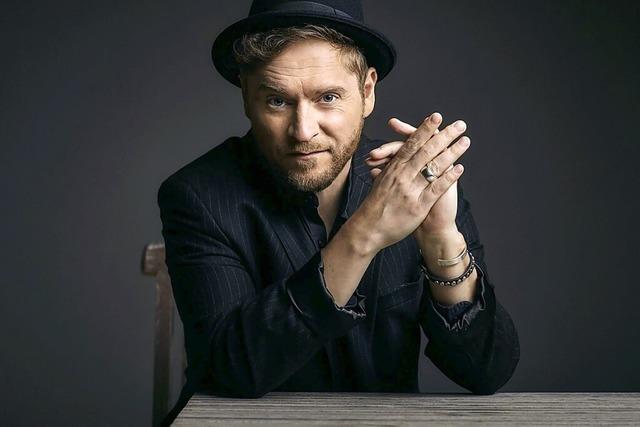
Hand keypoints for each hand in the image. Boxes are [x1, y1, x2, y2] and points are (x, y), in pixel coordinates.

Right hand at [351, 112, 467, 252]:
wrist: (368, 229)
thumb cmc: (375, 206)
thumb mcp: (380, 182)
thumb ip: (389, 169)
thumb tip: (394, 158)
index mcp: (394, 168)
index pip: (412, 143)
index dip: (425, 128)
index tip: (437, 116)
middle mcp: (403, 175)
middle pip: (427, 150)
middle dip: (445, 135)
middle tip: (460, 124)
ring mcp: (411, 190)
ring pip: (434, 166)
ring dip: (452, 152)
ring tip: (466, 141)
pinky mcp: (418, 205)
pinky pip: (436, 188)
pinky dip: (449, 178)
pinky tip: (460, 169)